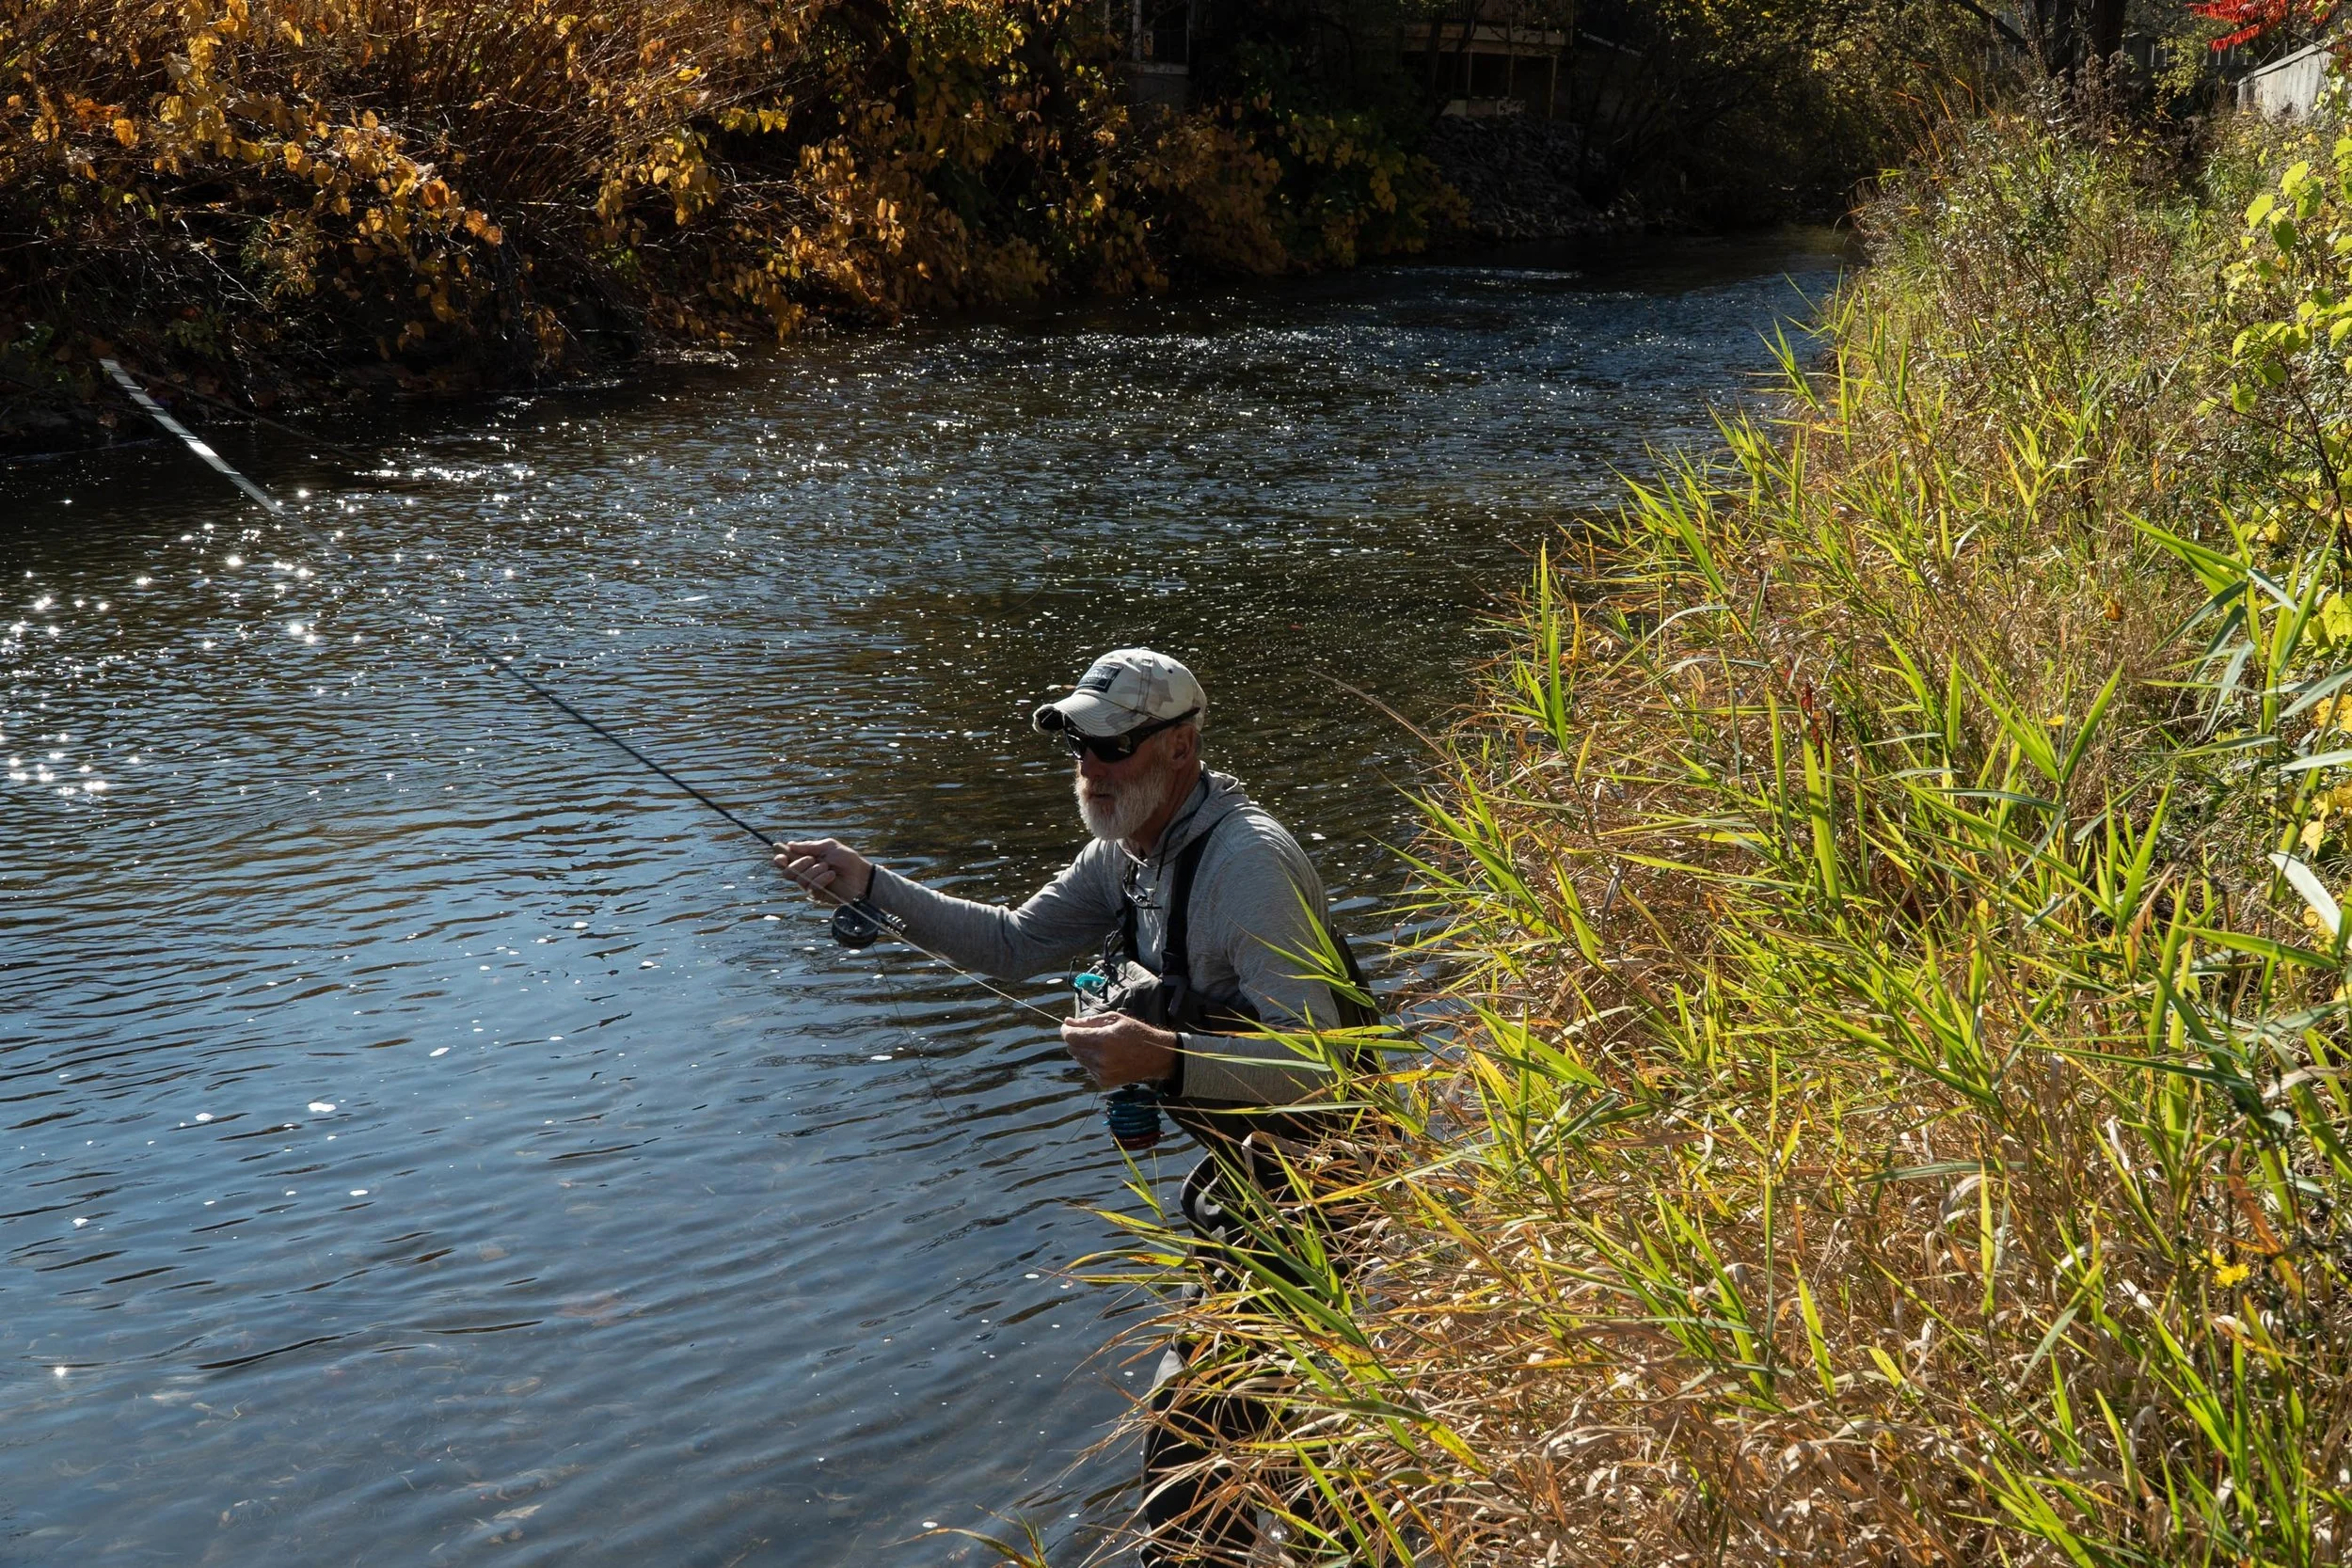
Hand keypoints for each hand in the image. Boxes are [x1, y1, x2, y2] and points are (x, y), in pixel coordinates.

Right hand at [773, 838, 873, 905]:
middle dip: (798, 864)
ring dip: (813, 871)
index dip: (779, 859)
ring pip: (800, 880)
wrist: (861, 873)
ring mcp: (810, 886)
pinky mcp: (818, 895)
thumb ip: (809, 846)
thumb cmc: (846, 859)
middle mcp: (805, 874)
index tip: (780, 855)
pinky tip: (831, 875)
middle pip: (787, 872)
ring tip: (827, 867)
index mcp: (805, 860)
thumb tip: (790, 844)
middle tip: (812, 859)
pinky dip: (820, 879)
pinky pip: (812, 888)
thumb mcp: (828, 846)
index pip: (785, 862)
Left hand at [1060, 1010, 1178, 1088]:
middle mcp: (1101, 1059)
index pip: (1071, 1036)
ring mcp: (1102, 1072)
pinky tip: (1105, 1056)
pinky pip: (1088, 1068)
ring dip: (1083, 1050)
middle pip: (1072, 1048)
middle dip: (1075, 1038)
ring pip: (1079, 1059)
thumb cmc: (1136, 1033)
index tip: (1067, 1025)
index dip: (1066, 1030)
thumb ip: (1089, 1021)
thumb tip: (1067, 1022)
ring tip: (1100, 1044)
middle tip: (1086, 1032)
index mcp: (1103, 1040)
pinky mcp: (1104, 1081)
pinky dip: (1091, 1061)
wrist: (1155, 1056)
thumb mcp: (1114, 1019)